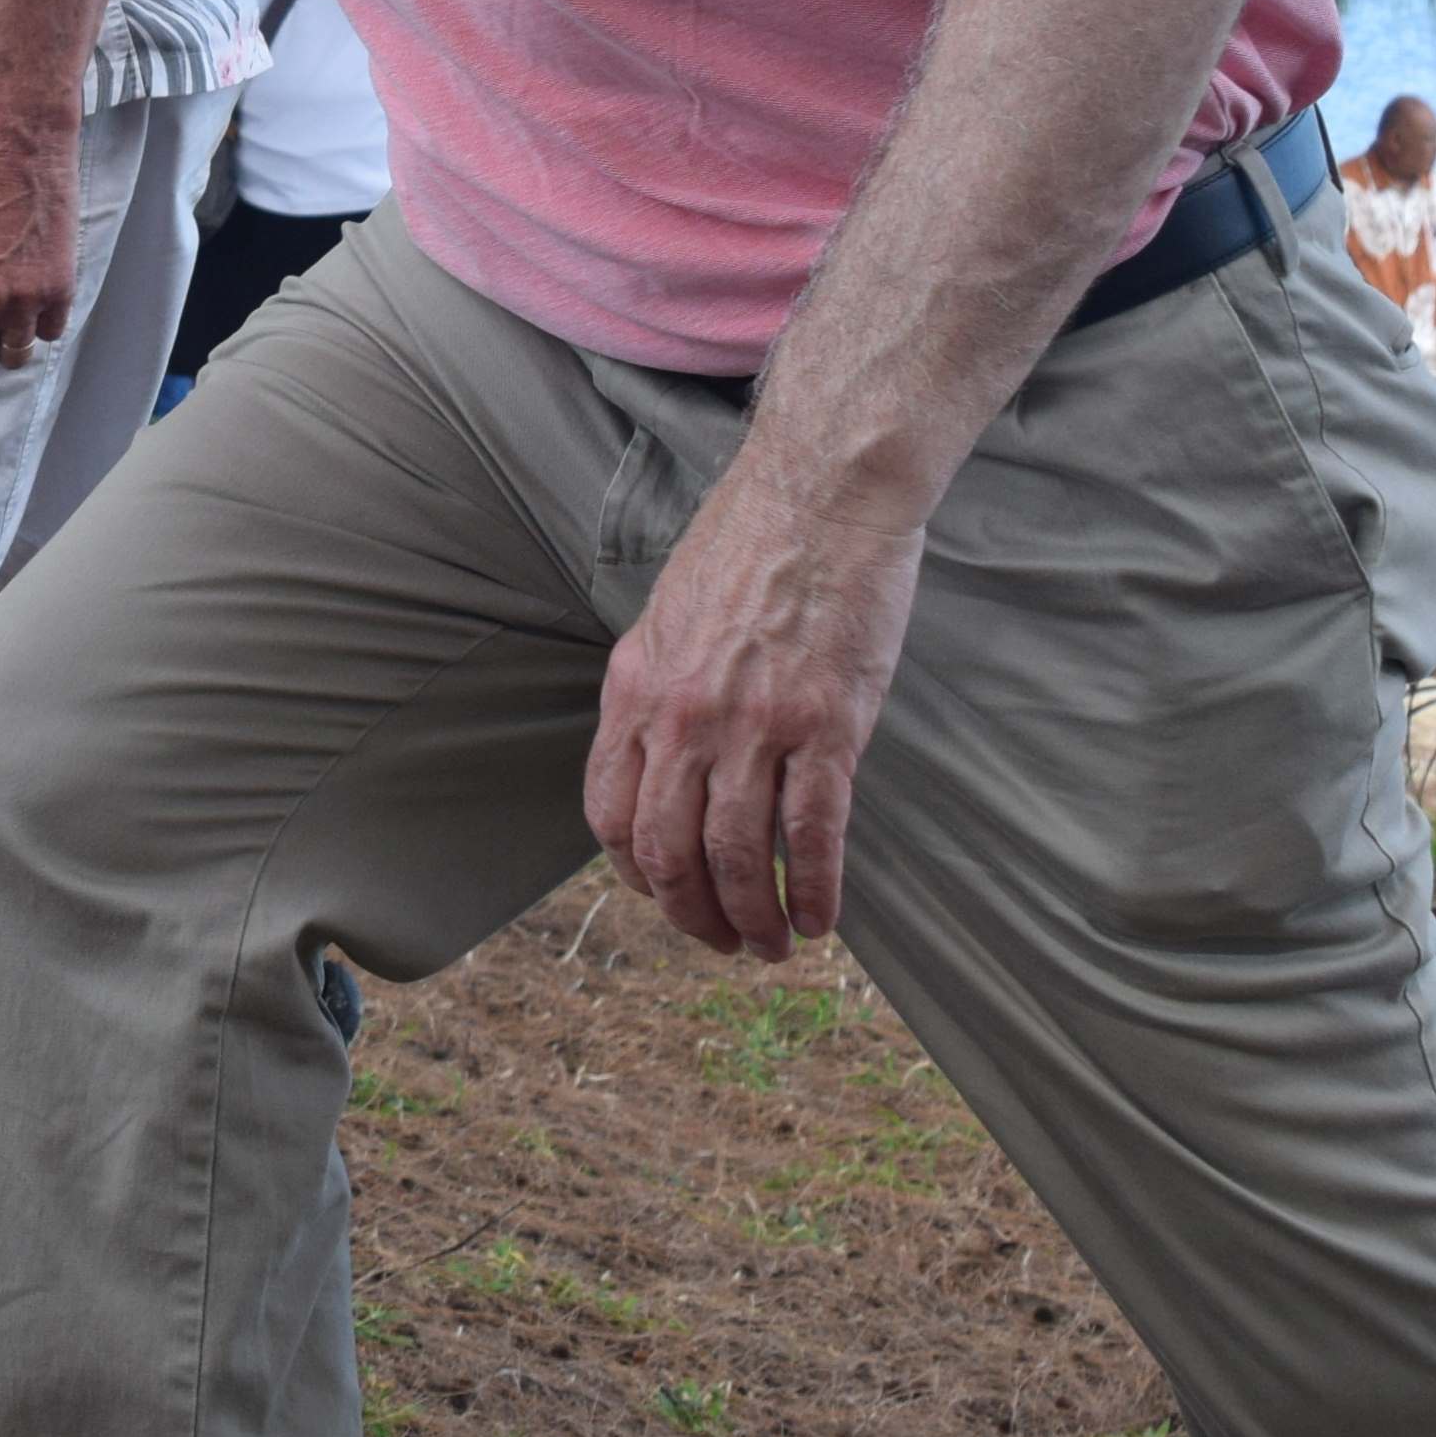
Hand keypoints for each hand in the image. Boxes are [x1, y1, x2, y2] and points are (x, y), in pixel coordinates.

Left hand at [583, 447, 924, 959]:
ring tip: (777, 944)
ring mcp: (753, 724)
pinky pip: (813, 834)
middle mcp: (682, 716)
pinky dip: (817, 890)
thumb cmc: (753, 544)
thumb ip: (660, 688)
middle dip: (695, 916)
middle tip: (727, 942)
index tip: (666, 894)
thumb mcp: (670, 615)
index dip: (636, 874)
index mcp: (635, 688)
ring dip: (757, 919)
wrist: (823, 492)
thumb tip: (662, 753)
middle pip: (668, 853)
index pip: (610, 813)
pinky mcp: (826, 725)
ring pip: (738, 858)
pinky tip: (824, 918)